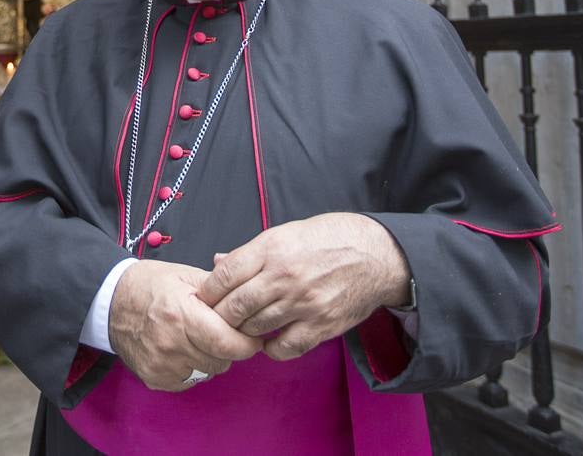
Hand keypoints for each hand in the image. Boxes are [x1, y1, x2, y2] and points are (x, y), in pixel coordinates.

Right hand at [109, 260, 262, 390]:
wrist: (110, 302)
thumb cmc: (150, 285)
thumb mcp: (185, 275)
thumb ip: (220, 289)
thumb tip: (250, 298)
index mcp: (180, 314)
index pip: (227, 342)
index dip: (246, 343)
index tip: (252, 337)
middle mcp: (170, 344)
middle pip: (221, 360)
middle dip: (229, 348)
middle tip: (222, 331)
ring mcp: (161, 365)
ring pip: (208, 372)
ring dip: (211, 357)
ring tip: (198, 337)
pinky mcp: (155, 378)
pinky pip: (190, 380)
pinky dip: (193, 367)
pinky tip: (182, 348)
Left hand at [197, 213, 409, 360]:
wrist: (377, 255)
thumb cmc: (331, 238)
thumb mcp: (287, 232)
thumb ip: (251, 252)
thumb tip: (217, 263)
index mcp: (272, 248)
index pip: (224, 276)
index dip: (208, 291)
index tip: (205, 299)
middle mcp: (284, 276)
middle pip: (234, 306)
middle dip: (220, 316)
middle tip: (219, 319)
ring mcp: (303, 303)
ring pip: (254, 328)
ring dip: (244, 331)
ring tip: (243, 327)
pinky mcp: (321, 326)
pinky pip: (284, 348)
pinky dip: (271, 349)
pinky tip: (270, 340)